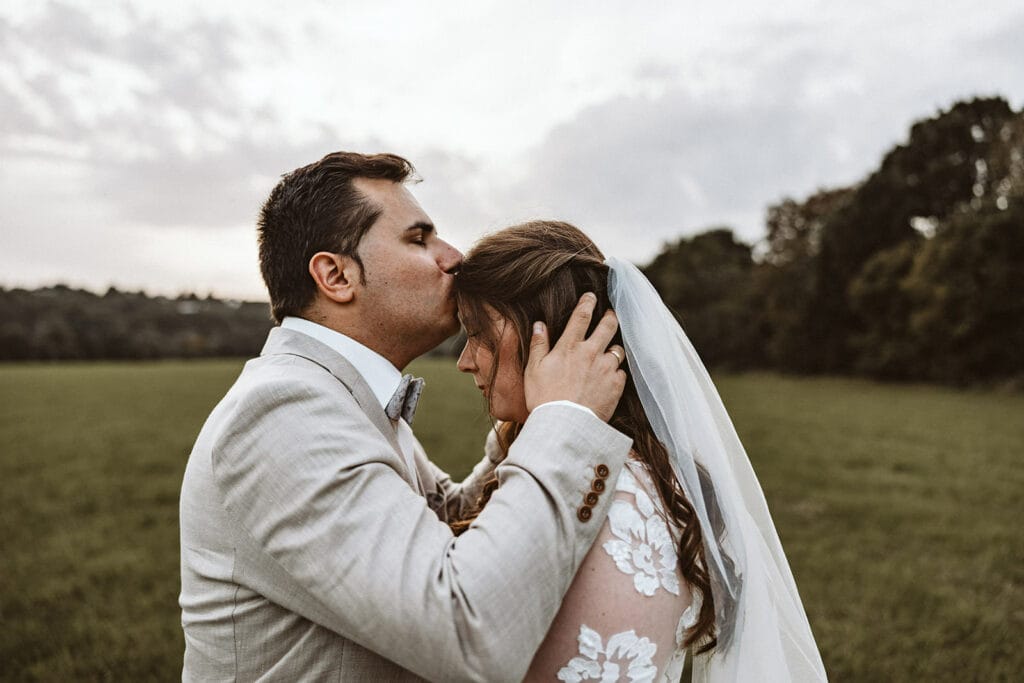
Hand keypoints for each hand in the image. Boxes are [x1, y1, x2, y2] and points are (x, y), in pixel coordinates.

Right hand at [524, 292, 626, 421]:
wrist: (564, 425)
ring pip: (618, 349)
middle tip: (611, 314)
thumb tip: (540, 324)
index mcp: (570, 347)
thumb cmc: (544, 398)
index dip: (587, 303)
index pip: (581, 316)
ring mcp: (606, 369)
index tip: (591, 296)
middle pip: (608, 325)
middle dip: (611, 316)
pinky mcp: (616, 385)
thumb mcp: (533, 370)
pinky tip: (609, 379)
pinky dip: (616, 373)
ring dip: (614, 348)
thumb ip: (539, 344)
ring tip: (609, 352)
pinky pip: (621, 373)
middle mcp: (591, 353)